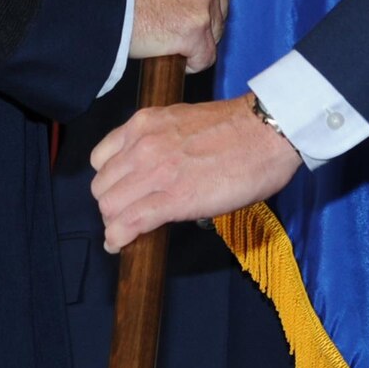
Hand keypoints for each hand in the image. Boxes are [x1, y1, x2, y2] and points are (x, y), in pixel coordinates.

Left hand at [91, 96, 303, 251]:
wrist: (267, 132)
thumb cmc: (236, 128)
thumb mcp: (183, 122)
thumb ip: (159, 142)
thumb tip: (152, 169)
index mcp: (144, 124)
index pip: (101, 160)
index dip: (110, 182)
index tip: (121, 194)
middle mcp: (141, 145)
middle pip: (101, 187)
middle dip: (111, 205)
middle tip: (129, 216)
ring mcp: (155, 171)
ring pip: (109, 207)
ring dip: (115, 223)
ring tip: (127, 232)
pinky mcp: (173, 199)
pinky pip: (129, 223)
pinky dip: (119, 238)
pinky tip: (120, 245)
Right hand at [115, 0, 230, 70]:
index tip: (189, 2)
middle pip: (221, 0)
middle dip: (204, 15)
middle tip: (177, 23)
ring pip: (216, 29)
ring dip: (198, 39)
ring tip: (170, 40)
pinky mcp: (196, 30)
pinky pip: (206, 56)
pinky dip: (193, 61)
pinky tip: (176, 58)